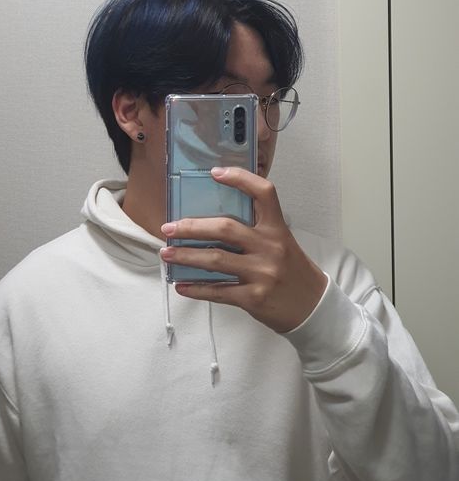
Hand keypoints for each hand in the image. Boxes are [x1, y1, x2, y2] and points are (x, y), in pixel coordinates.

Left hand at [160, 167, 327, 332]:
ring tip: (167, 253)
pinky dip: (196, 288)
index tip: (215, 173)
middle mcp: (270, 247)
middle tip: (169, 228)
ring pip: (215, 260)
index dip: (240, 179)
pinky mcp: (254, 298)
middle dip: (192, 227)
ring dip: (186, 256)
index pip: (264, 193)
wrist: (313, 307)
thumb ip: (256, 230)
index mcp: (278, 229)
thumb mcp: (282, 243)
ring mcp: (262, 273)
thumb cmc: (293, 271)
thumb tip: (212, 223)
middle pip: (226, 229)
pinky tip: (182, 286)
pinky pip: (219, 291)